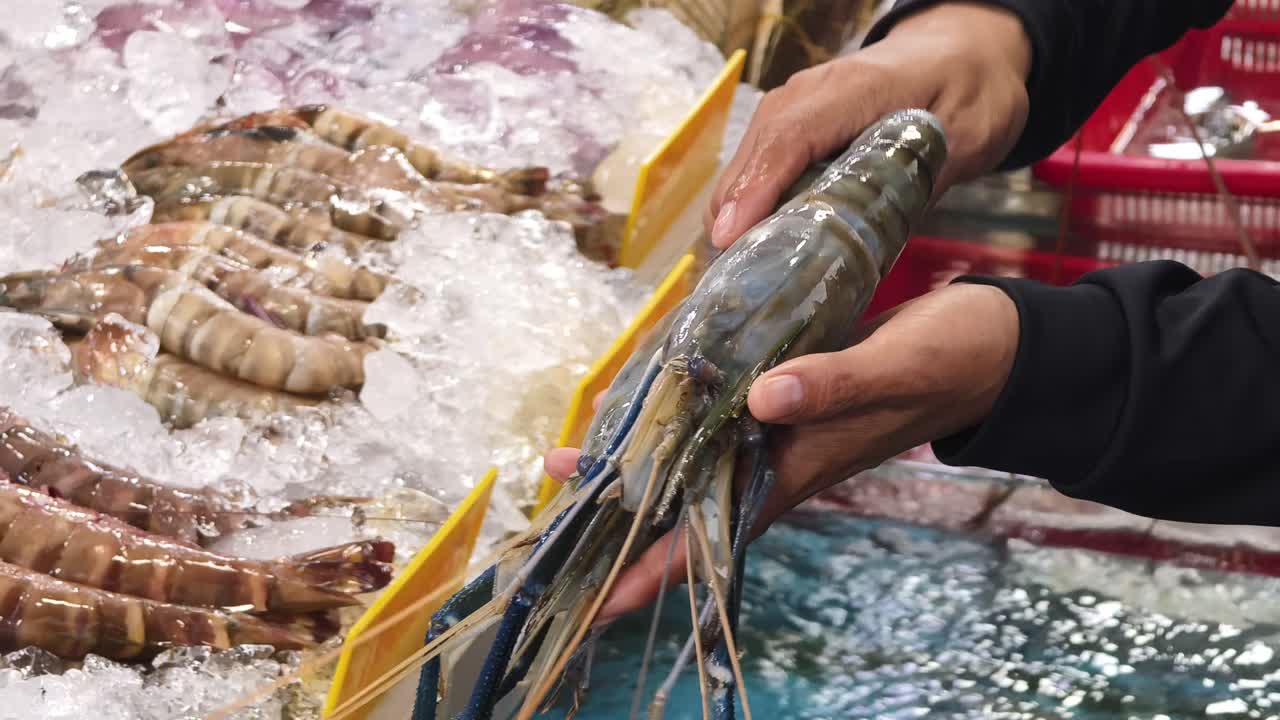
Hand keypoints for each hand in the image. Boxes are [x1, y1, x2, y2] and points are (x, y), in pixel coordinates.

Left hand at [543, 282, 1019, 620]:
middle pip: (686, 504)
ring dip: (642, 461)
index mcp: (798, 470)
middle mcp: (780, 461)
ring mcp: (783, 431)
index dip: (648, 572)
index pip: (708, 540)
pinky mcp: (788, 396)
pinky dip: (681, 415)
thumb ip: (832, 385)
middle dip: (620, 507)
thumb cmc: (951, 362)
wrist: (991, 345)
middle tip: (552, 481)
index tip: (590, 599)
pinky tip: (651, 398)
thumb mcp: (894, 370)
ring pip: (697, 462)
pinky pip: (721, 418)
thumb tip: (762, 399)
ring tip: (579, 450)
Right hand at [707, 2, 1031, 248]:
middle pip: (754, 156)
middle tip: (731, 280)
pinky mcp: (791, 122)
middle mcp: (810, 92)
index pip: (789, 138)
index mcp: (854, 89)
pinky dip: (749, 203)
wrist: (963, 51)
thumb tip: (871, 240)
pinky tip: (755, 243)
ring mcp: (794, 105)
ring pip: (746, 162)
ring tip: (739, 271)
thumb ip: (920, 182)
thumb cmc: (969, 89)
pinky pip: (757, 163)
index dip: (756, 189)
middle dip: (733, 215)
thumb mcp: (967, 137)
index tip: (732, 236)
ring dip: (736, 214)